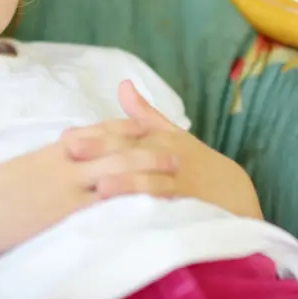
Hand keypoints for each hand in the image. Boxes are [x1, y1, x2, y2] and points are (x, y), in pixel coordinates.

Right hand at [0, 118, 180, 262]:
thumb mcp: (19, 173)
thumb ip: (43, 166)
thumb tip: (57, 165)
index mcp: (52, 152)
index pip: (94, 132)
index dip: (122, 128)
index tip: (145, 125)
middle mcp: (65, 163)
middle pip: (114, 147)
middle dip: (146, 146)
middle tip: (174, 147)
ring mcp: (68, 186)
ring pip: (118, 169)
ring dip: (149, 168)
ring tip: (174, 170)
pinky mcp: (68, 211)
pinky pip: (108, 201)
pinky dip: (133, 197)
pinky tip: (154, 200)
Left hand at [63, 81, 262, 218]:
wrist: (233, 190)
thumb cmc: (195, 161)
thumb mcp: (170, 133)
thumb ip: (143, 112)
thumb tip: (122, 84)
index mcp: (157, 138)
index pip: (122, 134)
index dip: (94, 135)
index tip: (64, 138)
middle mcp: (165, 155)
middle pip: (130, 150)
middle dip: (101, 150)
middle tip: (70, 151)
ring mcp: (177, 180)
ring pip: (149, 179)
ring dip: (125, 182)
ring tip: (100, 186)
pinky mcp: (186, 204)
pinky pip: (167, 205)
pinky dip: (149, 208)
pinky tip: (128, 214)